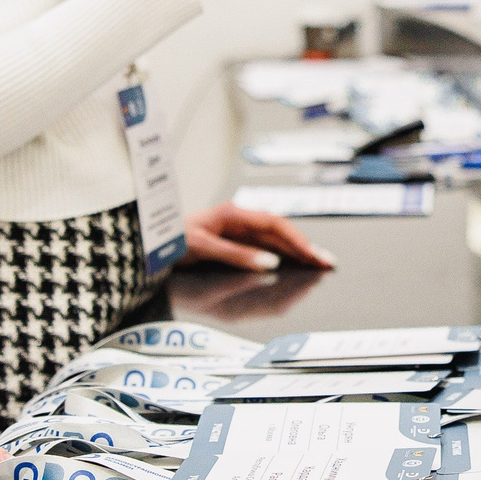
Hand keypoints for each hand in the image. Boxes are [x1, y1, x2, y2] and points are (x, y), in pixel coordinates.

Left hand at [185, 201, 337, 271]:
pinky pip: (267, 248)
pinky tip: (295, 265)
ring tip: (319, 265)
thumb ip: (236, 255)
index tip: (311, 255)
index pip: (274, 225)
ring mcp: (240, 231)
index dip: (296, 240)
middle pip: (281, 232)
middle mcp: (241, 220)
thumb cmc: (172, 240)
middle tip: (327, 263)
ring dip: (298, 252)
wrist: (153, 241)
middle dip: (305, 247)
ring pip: (277, 240)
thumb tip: (270, 263)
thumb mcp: (202, 247)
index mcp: (234, 214)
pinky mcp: (237, 242)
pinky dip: (284, 256)